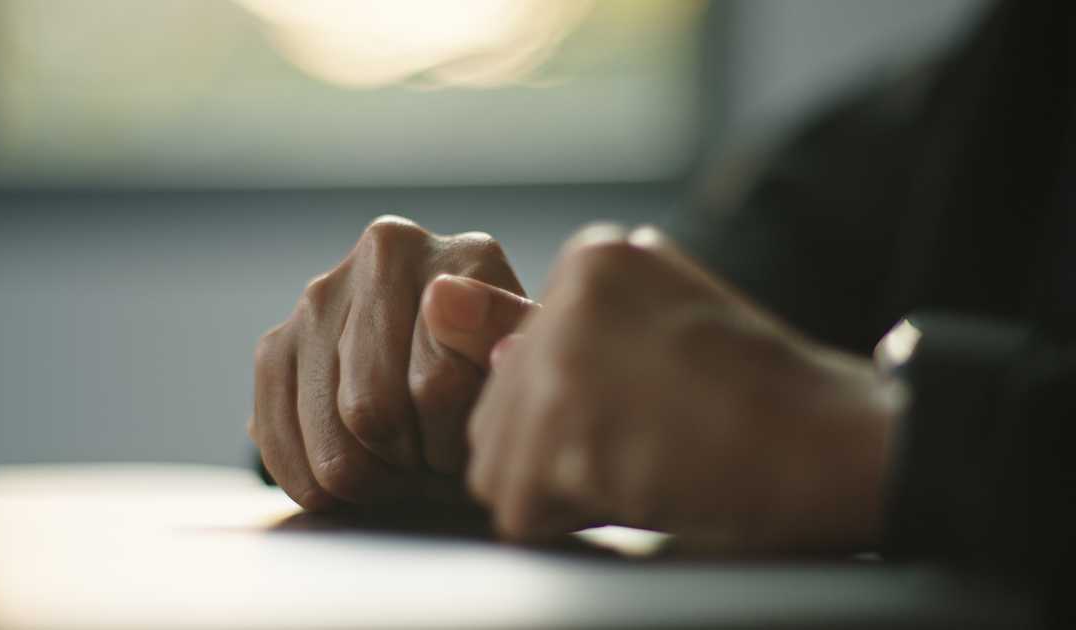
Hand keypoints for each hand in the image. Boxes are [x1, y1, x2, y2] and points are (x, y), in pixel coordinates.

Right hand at [250, 215, 534, 508]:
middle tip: (440, 465)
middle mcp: (384, 254)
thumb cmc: (506, 383)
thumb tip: (442, 298)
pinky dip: (317, 486)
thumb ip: (510, 329)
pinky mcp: (277, 342)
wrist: (471, 376)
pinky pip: (278, 442)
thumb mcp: (533, 368)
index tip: (470, 447)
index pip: (435, 385)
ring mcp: (323, 295)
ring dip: (373, 482)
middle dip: (413, 465)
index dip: (456, 445)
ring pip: (330, 443)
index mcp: (462, 254)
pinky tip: (359, 477)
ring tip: (409, 467)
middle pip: (372, 412)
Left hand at [462, 224, 904, 551]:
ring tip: (644, 465)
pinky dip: (568, 520)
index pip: (519, 363)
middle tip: (649, 444)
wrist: (834, 442)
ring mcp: (562, 360)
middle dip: (559, 453)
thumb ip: (550, 324)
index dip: (577, 412)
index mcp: (594, 259)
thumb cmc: (758, 393)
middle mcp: (567, 296)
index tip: (651, 406)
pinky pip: (515, 508)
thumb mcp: (656, 330)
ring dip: (562, 489)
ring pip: (495, 463)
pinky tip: (639, 488)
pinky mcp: (566, 429)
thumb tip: (440, 305)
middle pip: (496, 413)